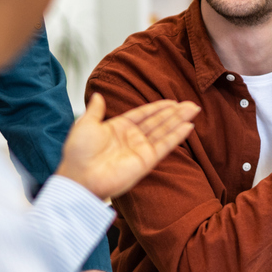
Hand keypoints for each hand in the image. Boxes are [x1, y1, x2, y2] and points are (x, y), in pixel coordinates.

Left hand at [57, 94, 199, 199]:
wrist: (80, 177)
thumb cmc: (78, 153)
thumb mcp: (86, 124)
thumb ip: (95, 110)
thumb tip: (97, 95)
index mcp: (118, 128)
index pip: (143, 114)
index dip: (158, 107)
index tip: (172, 101)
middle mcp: (132, 138)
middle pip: (158, 122)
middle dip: (175, 113)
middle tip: (191, 104)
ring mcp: (140, 149)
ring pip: (164, 131)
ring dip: (179, 121)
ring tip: (194, 110)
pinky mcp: (146, 161)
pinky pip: (164, 146)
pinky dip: (177, 136)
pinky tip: (188, 126)